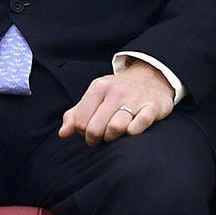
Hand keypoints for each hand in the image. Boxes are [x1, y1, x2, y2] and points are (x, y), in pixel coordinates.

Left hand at [59, 61, 175, 145]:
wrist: (152, 76)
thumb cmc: (118, 91)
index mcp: (99, 87)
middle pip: (95, 127)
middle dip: (94, 139)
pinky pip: (140, 125)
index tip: (88, 132)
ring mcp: (135, 99)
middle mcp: (116, 92)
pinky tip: (130, 130)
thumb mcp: (95, 96)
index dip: (81, 132)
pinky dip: (133, 132)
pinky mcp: (152, 107)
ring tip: (113, 135)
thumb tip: (62, 133)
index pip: (80, 120)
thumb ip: (76, 114)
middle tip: (98, 139)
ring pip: (116, 128)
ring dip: (112, 137)